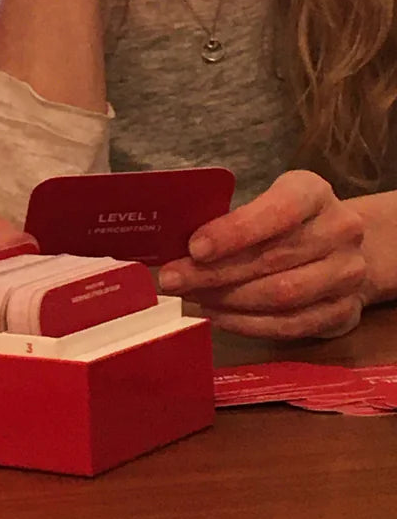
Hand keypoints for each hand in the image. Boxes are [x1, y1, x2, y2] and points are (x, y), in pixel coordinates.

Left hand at [156, 170, 367, 338]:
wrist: (346, 250)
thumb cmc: (287, 220)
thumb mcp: (265, 201)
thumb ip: (231, 217)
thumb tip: (176, 243)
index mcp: (314, 193)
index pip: (278, 211)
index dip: (235, 232)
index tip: (194, 248)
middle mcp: (339, 231)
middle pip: (274, 259)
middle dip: (215, 273)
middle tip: (173, 279)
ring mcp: (347, 275)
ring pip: (282, 296)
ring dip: (228, 301)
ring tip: (190, 297)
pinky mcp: (344, 313)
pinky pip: (290, 325)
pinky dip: (247, 323)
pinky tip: (216, 315)